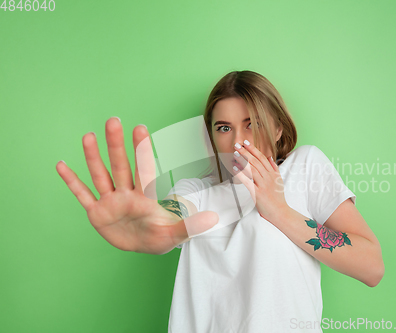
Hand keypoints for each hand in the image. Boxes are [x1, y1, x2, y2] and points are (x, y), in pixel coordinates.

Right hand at [56, 117, 217, 254]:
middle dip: (116, 145)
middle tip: (114, 121)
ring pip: (100, 175)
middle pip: (120, 166)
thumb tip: (214, 217)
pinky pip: (82, 195)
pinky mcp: (97, 213)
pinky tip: (61, 165)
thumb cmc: (160, 236)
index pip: (144, 170)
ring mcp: (110, 201)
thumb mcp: (176, 234)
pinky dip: (72, 182)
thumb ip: (191, 225)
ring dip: (93, 157)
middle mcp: (126, 194)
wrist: (143, 245)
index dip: (141, 151)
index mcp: (145, 197)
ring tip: (88, 136)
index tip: (140, 129)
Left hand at [232, 140, 288, 223]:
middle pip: (256, 162)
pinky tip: (235, 168)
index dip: (253, 149)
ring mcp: (263, 185)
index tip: (246, 142)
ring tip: (234, 153)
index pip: (262, 158)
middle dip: (245, 152)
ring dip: (242, 160)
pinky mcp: (258, 193)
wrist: (280, 212)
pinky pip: (248, 181)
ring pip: (252, 169)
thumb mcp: (279, 181)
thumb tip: (270, 158)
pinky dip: (241, 174)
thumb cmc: (278, 197)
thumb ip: (274, 168)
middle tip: (236, 145)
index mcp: (273, 173)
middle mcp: (268, 177)